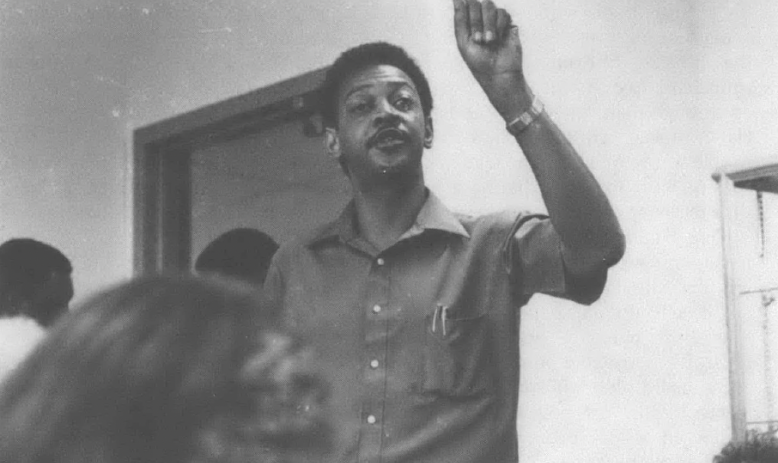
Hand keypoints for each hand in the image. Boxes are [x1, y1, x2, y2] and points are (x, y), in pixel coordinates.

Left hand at [452, 0, 531, 119]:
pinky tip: (499, 38)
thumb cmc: (478, 61)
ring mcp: (494, 22)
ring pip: (490, 6)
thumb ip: (460, 20)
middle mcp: (480, 20)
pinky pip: (503, 13)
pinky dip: (499, 25)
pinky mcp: (508, 25)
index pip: (465, 5)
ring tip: (489, 41)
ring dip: (488, 24)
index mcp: (467, 24)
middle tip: (479, 40)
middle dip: (476, 21)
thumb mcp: (463, 42)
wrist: (499, 73)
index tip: (469, 27)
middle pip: (477, 3)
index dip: (465, 11)